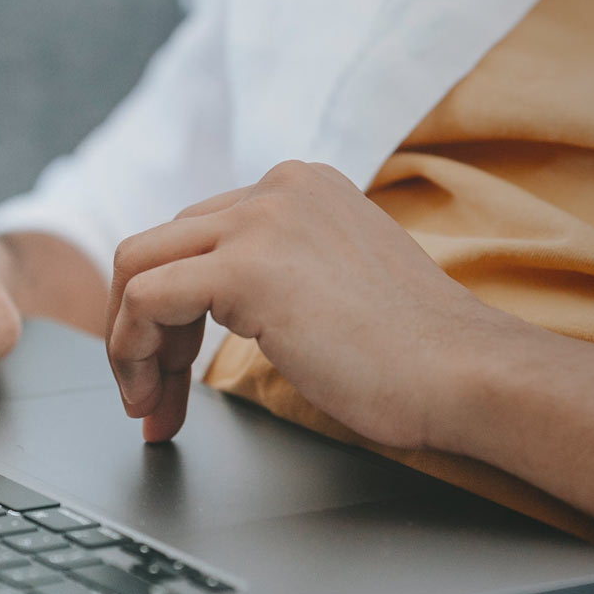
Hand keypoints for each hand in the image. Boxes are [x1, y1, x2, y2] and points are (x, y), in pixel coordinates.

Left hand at [106, 160, 518, 444]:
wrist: (464, 373)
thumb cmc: (417, 355)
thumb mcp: (338, 286)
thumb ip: (283, 275)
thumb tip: (221, 310)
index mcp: (303, 188)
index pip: (200, 234)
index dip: (176, 312)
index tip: (175, 374)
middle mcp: (277, 188)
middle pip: (162, 247)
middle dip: (145, 332)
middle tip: (154, 400)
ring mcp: (260, 220)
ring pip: (137, 267)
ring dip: (129, 345)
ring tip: (149, 406)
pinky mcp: (245, 268)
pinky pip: (145, 301)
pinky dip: (132, 352)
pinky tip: (157, 397)